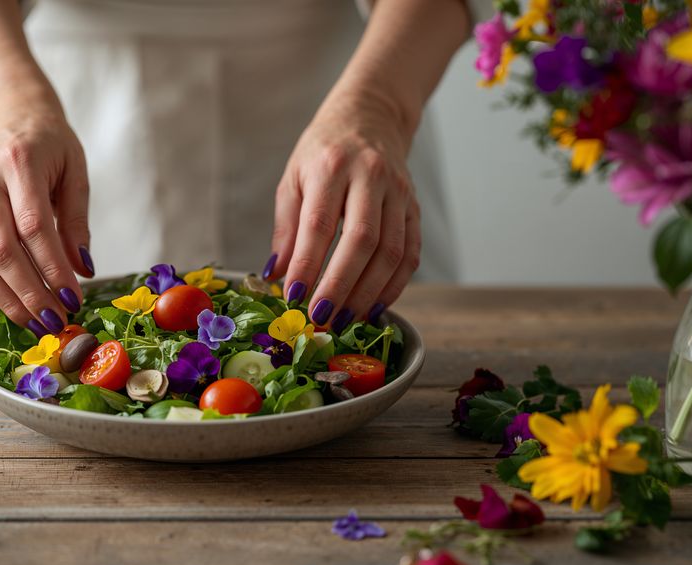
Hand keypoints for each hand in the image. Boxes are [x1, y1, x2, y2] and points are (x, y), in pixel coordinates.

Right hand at [0, 93, 92, 336]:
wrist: (8, 115)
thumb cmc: (49, 144)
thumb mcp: (75, 171)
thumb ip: (76, 220)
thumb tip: (83, 269)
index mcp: (18, 162)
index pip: (33, 226)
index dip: (52, 268)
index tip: (73, 299)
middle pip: (0, 250)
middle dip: (29, 293)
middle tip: (54, 321)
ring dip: (5, 300)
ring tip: (34, 321)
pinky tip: (4, 307)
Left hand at [265, 90, 420, 332]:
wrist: (371, 117)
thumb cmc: (324, 151)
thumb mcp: (293, 178)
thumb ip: (286, 227)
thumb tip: (276, 275)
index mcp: (332, 166)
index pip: (320, 223)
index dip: (307, 264)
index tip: (293, 296)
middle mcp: (371, 177)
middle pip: (361, 240)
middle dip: (340, 285)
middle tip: (322, 317)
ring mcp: (398, 192)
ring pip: (391, 251)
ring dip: (368, 292)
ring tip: (345, 320)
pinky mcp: (415, 207)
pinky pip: (411, 253)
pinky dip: (394, 285)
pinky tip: (375, 306)